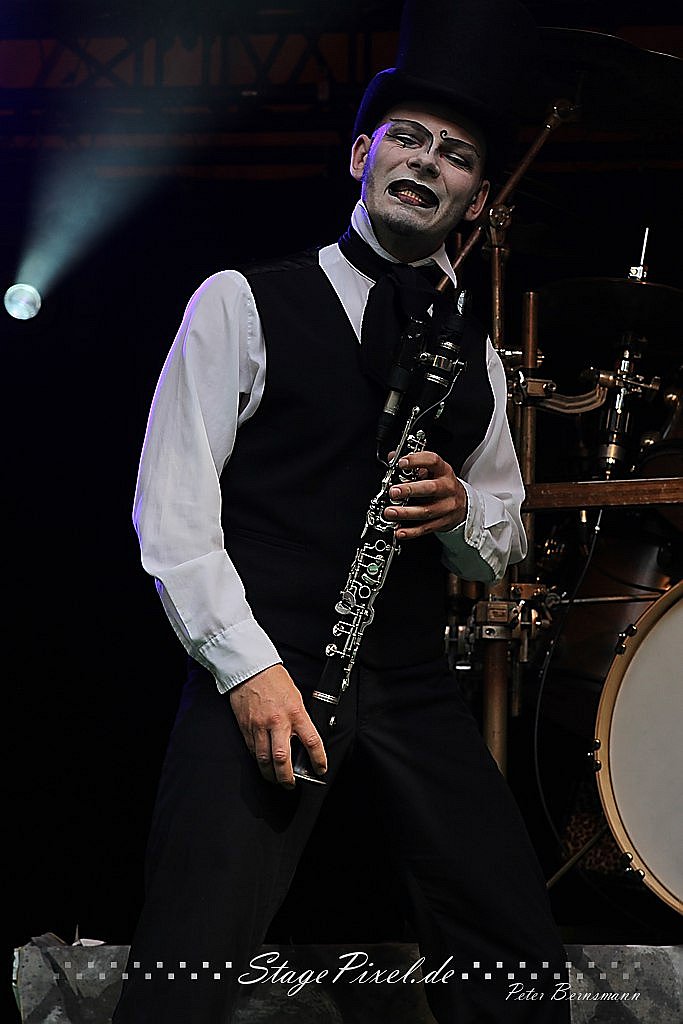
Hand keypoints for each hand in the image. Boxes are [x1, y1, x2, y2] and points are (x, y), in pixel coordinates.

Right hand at [229, 664, 326, 787]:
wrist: (251, 669)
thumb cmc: (274, 680)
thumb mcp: (296, 697)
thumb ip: (300, 718)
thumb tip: (303, 739)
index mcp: (295, 712)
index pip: (312, 741)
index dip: (318, 759)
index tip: (320, 769)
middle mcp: (278, 722)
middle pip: (283, 758)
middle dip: (287, 777)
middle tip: (291, 785)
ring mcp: (260, 726)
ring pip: (264, 760)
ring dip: (271, 774)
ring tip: (275, 780)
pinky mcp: (246, 728)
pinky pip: (253, 751)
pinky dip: (259, 761)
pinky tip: (263, 764)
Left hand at [383, 450, 466, 538]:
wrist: (461, 503)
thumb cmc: (441, 484)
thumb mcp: (431, 470)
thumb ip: (412, 463)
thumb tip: (392, 457)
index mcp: (443, 471)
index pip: (432, 461)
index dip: (417, 461)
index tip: (401, 463)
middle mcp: (447, 488)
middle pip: (430, 488)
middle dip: (410, 490)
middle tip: (393, 492)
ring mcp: (446, 506)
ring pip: (426, 511)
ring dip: (406, 513)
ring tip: (390, 512)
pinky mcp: (443, 522)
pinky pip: (426, 528)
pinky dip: (411, 531)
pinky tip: (399, 531)